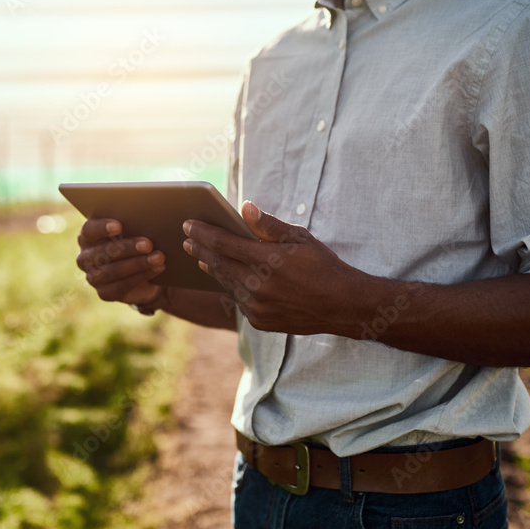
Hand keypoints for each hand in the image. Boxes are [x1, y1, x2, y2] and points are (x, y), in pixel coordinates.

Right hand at [75, 218, 166, 304]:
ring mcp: (93, 277)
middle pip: (104, 252)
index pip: (89, 230)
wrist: (142, 273)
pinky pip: (122, 286)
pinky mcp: (105, 293)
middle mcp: (86, 258)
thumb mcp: (132, 232)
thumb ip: (132, 226)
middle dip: (128, 248)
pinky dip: (142, 276)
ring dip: (139, 263)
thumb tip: (148, 220)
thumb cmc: (134, 243)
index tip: (119, 226)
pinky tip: (157, 268)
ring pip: (114, 270)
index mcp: (87, 237)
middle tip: (148, 244)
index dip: (102, 228)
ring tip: (158, 257)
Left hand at [181, 201, 366, 334]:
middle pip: (218, 263)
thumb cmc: (322, 266)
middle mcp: (258, 285)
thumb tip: (244, 207)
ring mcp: (256, 306)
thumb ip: (268, 225)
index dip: (202, 232)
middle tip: (187, 239)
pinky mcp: (259, 321)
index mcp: (267, 260)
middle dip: (200, 249)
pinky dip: (231, 286)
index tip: (188, 224)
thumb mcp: (300, 238)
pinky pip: (238, 300)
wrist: (342, 306)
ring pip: (226, 283)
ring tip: (200, 257)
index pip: (223, 242)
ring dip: (211, 268)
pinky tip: (226, 276)